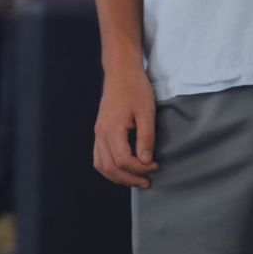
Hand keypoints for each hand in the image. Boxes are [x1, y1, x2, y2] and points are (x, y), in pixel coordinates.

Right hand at [93, 65, 159, 187]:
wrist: (121, 71)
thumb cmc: (135, 88)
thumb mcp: (146, 112)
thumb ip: (146, 138)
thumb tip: (145, 161)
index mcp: (112, 129)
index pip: (123, 160)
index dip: (140, 168)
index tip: (155, 165)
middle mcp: (101, 133)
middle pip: (110, 167)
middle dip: (129, 178)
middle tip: (147, 181)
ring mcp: (97, 132)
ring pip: (101, 165)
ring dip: (117, 177)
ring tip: (134, 179)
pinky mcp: (99, 130)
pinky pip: (98, 156)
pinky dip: (109, 168)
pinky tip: (122, 169)